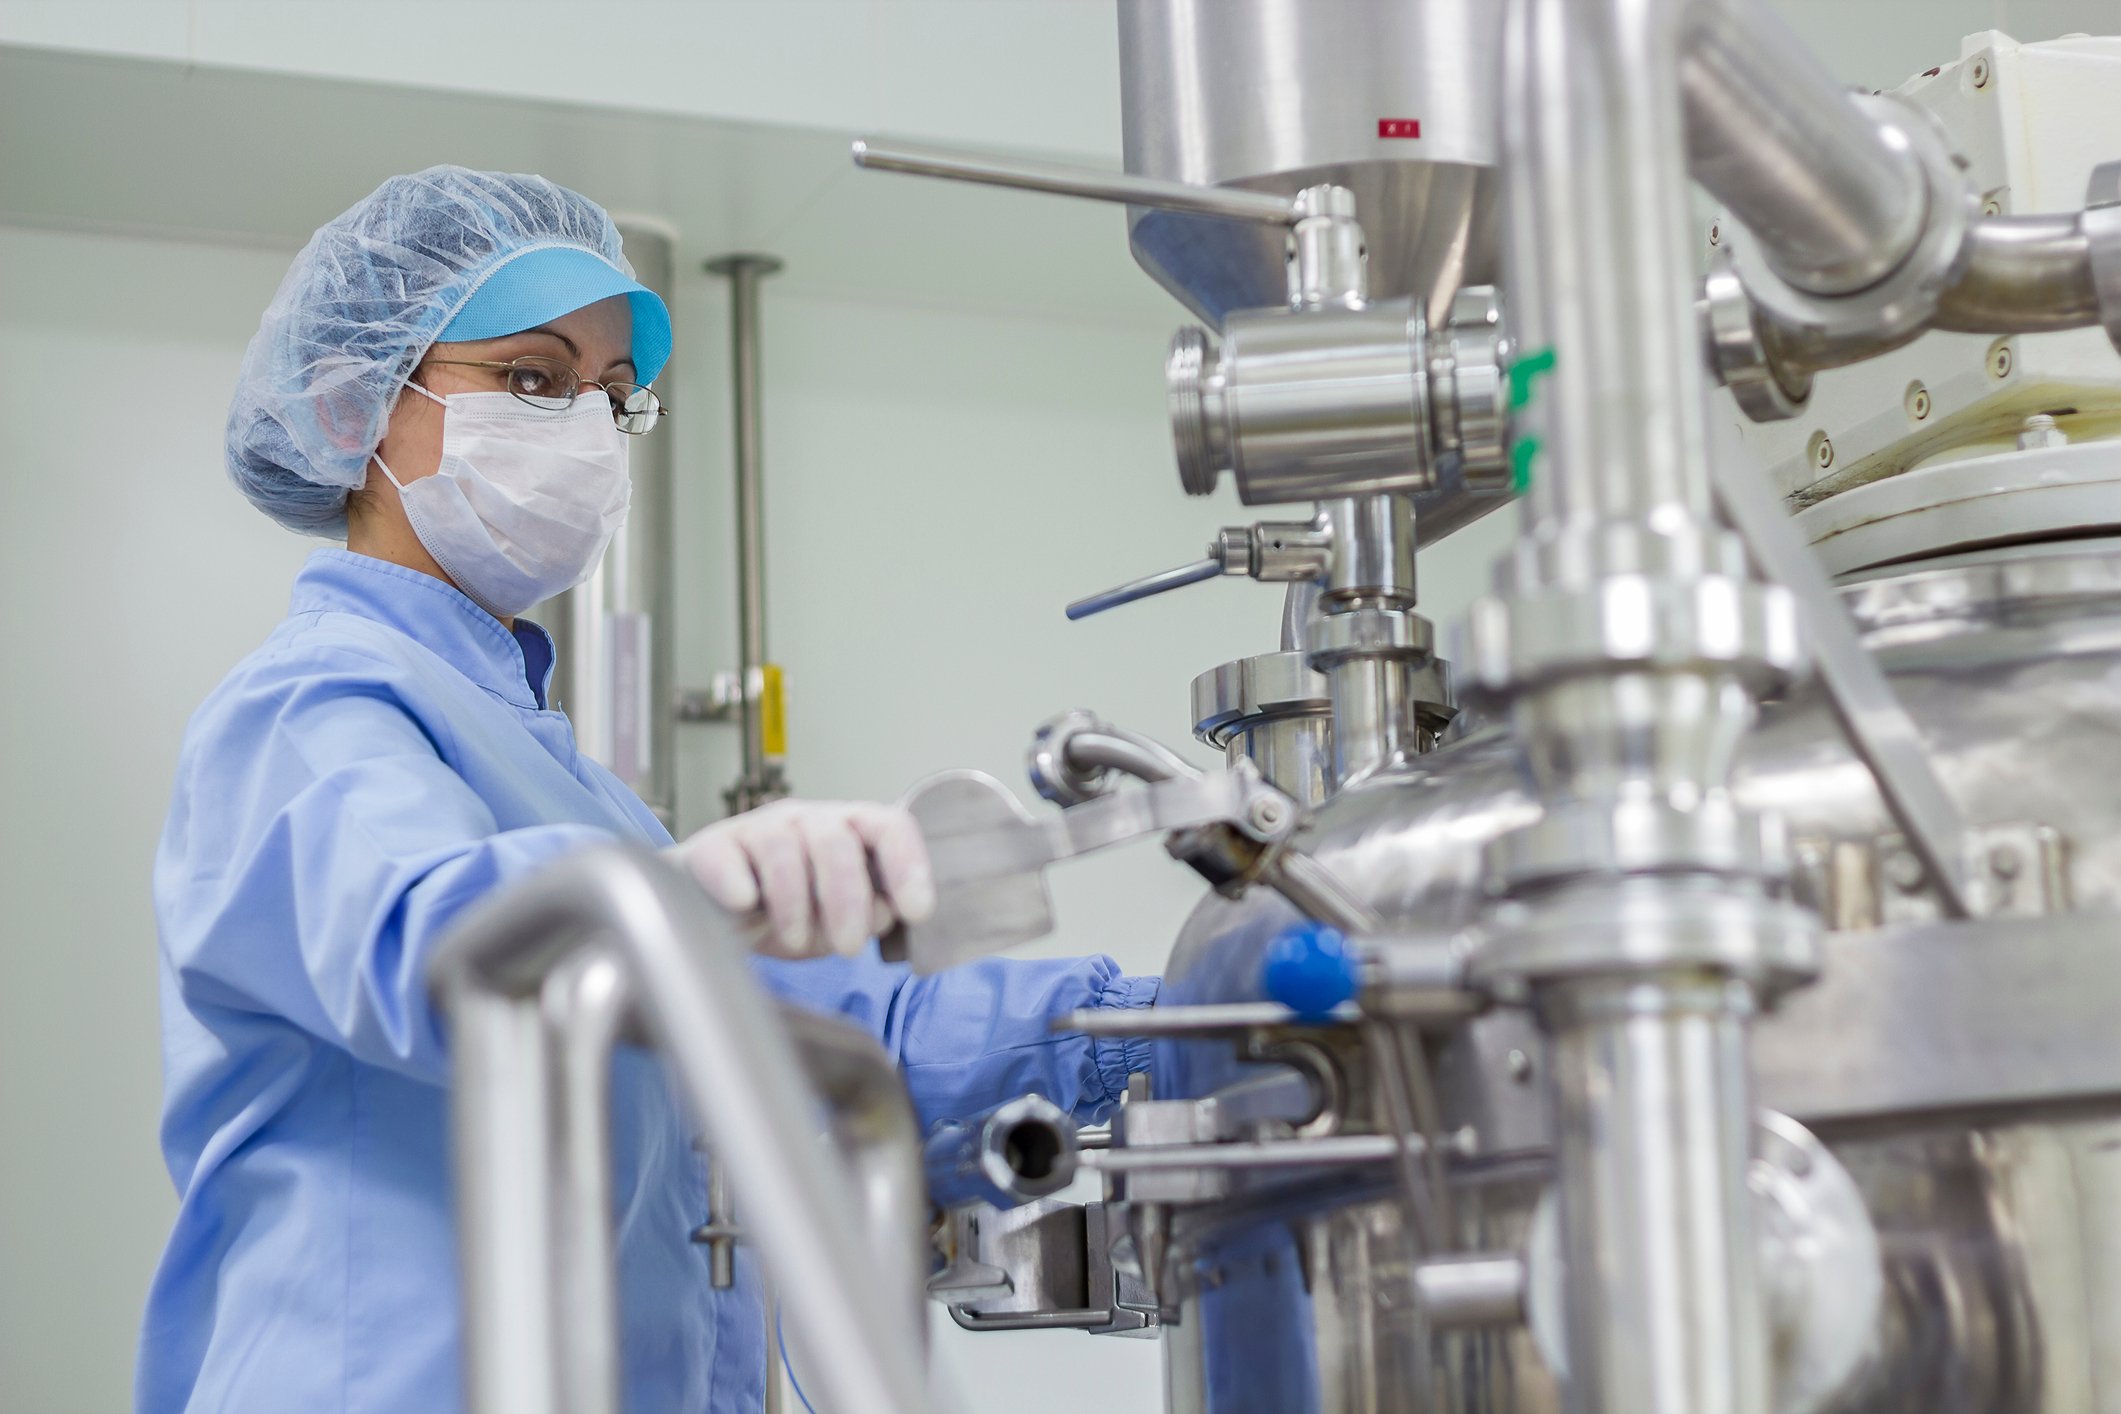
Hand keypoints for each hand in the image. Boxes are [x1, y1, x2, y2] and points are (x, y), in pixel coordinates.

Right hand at [667, 799, 936, 958]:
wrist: (716, 916)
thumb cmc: (787, 915)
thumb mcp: (837, 923)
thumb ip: (868, 916)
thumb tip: (885, 912)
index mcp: (850, 832)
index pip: (889, 828)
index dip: (908, 866)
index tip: (917, 911)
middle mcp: (808, 821)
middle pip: (836, 841)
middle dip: (848, 899)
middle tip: (848, 948)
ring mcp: (759, 829)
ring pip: (783, 848)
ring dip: (794, 902)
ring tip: (795, 940)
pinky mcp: (713, 848)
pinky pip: (726, 858)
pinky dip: (737, 883)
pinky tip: (745, 903)